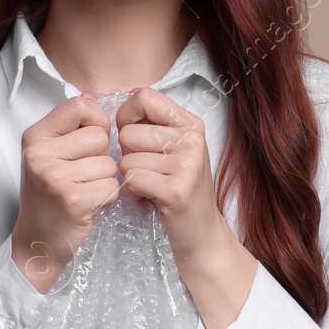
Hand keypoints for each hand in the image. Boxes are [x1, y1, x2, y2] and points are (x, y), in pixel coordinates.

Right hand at [9, 92, 117, 291]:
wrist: (37, 241)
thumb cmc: (48, 196)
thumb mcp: (49, 155)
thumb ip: (70, 125)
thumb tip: (91, 95)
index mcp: (35, 137)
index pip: (79, 106)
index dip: (95, 121)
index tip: (89, 141)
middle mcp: (40, 154)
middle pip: (99, 136)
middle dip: (101, 155)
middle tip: (83, 174)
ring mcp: (55, 177)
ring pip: (109, 162)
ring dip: (105, 179)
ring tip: (85, 189)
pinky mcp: (73, 199)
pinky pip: (112, 185)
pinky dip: (108, 197)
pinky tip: (91, 203)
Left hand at [114, 87, 229, 272]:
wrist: (203, 236)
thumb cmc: (180, 190)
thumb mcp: (176, 150)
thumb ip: (156, 124)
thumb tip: (131, 92)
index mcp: (190, 123)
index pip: (143, 97)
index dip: (126, 115)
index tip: (132, 136)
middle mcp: (192, 139)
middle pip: (128, 132)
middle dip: (127, 154)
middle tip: (147, 172)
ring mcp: (187, 164)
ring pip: (126, 158)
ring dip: (130, 177)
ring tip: (150, 187)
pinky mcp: (176, 190)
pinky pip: (131, 179)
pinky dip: (133, 193)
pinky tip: (149, 199)